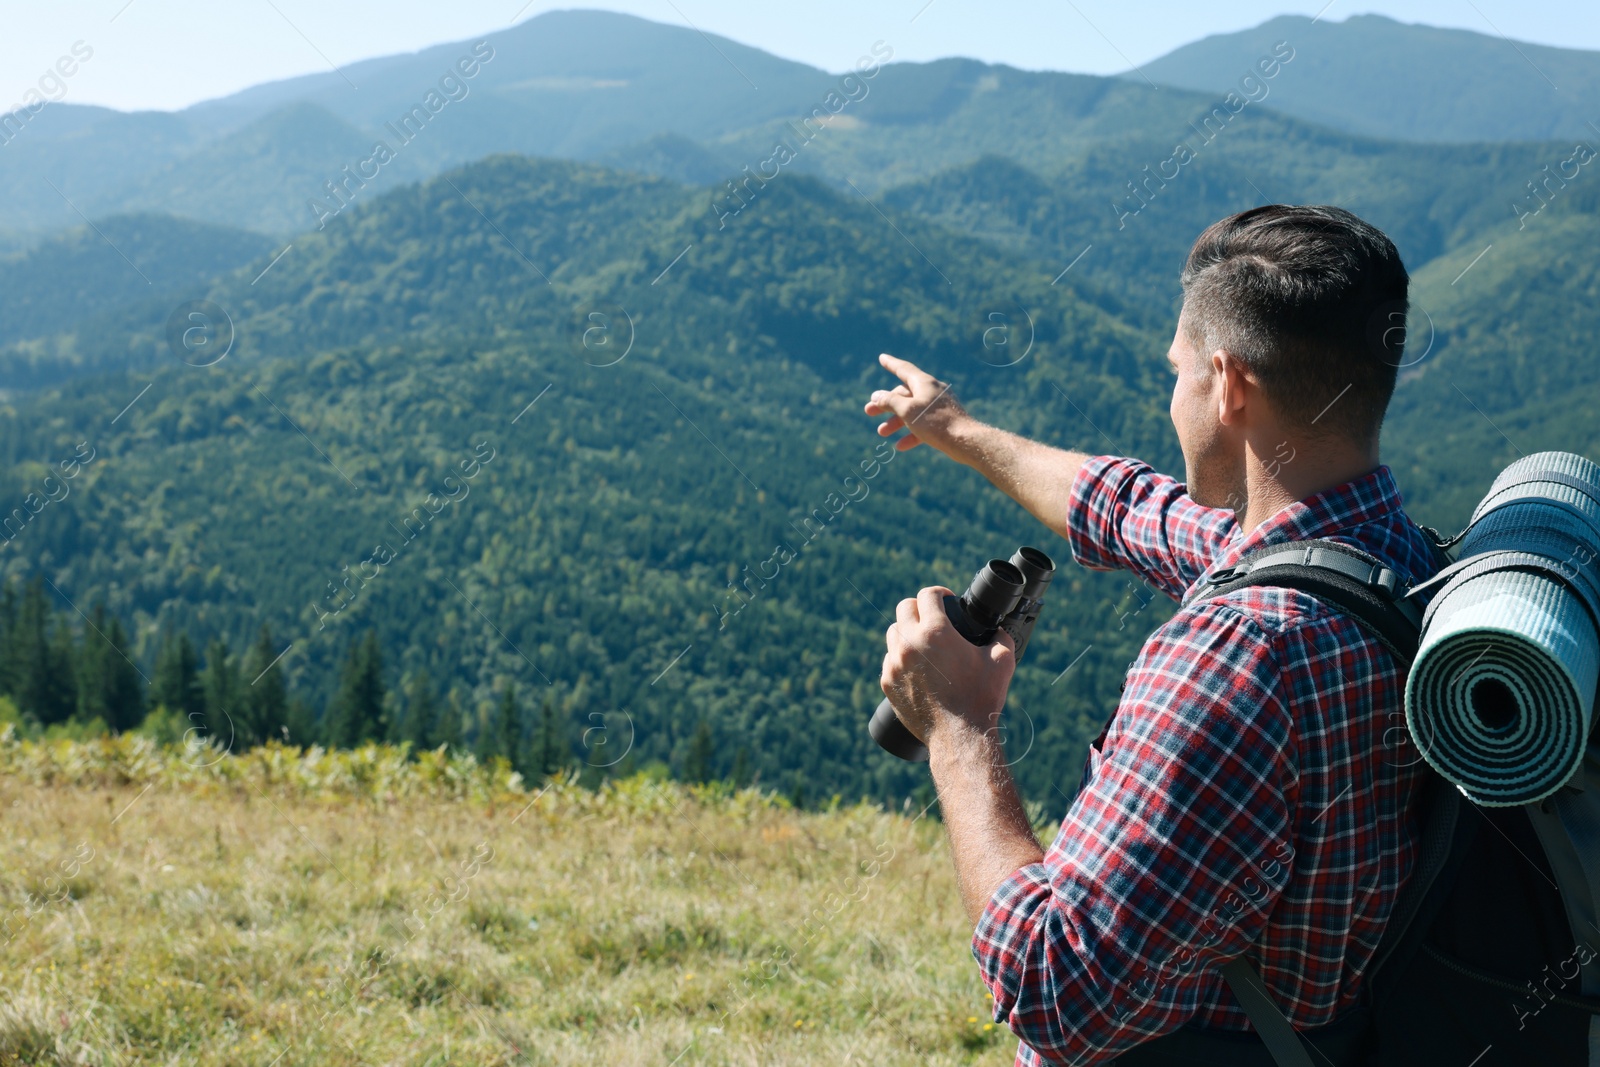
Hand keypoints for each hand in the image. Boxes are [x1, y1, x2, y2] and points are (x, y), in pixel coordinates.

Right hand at [865, 353, 975, 461]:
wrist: (964, 440)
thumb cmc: (934, 423)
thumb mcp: (906, 410)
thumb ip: (889, 401)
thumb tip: (876, 395)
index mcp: (924, 383)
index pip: (903, 369)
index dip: (891, 364)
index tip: (882, 358)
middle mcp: (932, 391)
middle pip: (904, 394)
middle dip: (886, 404)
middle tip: (869, 412)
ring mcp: (939, 407)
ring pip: (912, 411)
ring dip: (895, 422)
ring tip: (882, 433)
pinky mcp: (944, 422)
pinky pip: (923, 425)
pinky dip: (911, 434)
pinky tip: (901, 446)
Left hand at [881, 586, 1015, 748]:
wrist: (959, 736)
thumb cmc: (981, 698)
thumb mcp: (1002, 660)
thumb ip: (1001, 636)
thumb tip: (998, 629)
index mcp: (936, 632)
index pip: (928, 594)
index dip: (940, 593)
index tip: (946, 600)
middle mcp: (910, 644)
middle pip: (904, 607)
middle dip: (920, 608)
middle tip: (933, 617)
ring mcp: (894, 664)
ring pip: (893, 633)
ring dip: (907, 631)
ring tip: (923, 642)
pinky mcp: (887, 683)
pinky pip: (889, 660)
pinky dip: (900, 658)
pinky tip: (916, 666)